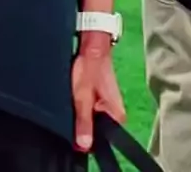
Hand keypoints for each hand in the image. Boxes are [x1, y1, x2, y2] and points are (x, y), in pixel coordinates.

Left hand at [72, 34, 125, 152]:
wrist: (90, 44)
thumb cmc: (90, 66)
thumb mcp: (83, 97)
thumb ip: (83, 121)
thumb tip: (84, 145)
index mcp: (117, 115)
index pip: (101, 138)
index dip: (85, 136)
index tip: (74, 129)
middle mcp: (114, 112)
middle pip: (95, 128)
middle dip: (81, 122)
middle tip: (73, 107)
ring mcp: (105, 104)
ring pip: (89, 117)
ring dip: (79, 112)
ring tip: (73, 99)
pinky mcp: (97, 97)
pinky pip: (87, 108)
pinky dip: (79, 105)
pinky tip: (74, 97)